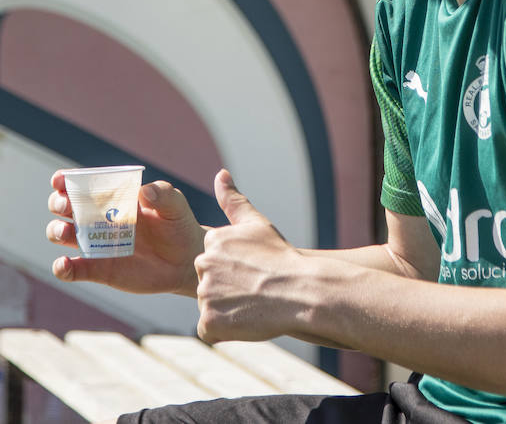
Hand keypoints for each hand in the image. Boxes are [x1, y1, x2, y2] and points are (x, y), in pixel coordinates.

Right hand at [46, 169, 206, 295]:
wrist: (185, 260)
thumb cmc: (178, 225)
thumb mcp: (175, 206)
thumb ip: (163, 195)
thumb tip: (145, 191)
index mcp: (112, 197)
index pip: (82, 185)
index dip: (65, 181)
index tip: (60, 180)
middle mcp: (97, 219)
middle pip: (64, 207)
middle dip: (58, 203)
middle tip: (67, 205)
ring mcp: (96, 244)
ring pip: (62, 235)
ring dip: (56, 231)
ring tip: (64, 232)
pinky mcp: (98, 269)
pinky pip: (73, 269)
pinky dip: (62, 268)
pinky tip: (64, 264)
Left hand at [194, 169, 307, 342]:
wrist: (303, 290)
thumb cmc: (283, 257)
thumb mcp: (257, 224)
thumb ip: (233, 200)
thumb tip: (220, 174)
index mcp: (212, 241)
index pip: (213, 262)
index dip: (234, 271)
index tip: (254, 272)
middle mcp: (203, 264)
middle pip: (208, 284)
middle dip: (227, 290)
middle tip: (254, 290)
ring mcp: (205, 294)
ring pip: (210, 307)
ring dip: (227, 310)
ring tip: (253, 305)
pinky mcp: (209, 322)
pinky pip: (210, 330)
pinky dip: (225, 330)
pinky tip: (246, 320)